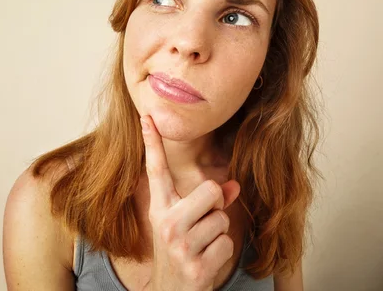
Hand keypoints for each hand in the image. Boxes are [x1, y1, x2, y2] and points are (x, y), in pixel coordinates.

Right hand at [140, 115, 240, 290]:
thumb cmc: (180, 251)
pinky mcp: (195, 266)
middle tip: (202, 224)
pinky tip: (206, 261)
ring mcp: (180, 246)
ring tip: (202, 246)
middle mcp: (165, 223)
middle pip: (211, 190)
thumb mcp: (187, 224)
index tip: (148, 117)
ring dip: (219, 233)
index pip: (156, 170)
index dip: (152, 143)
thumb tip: (234, 185)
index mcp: (159, 208)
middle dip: (216, 206)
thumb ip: (209, 202)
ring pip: (222, 219)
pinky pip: (227, 243)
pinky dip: (222, 253)